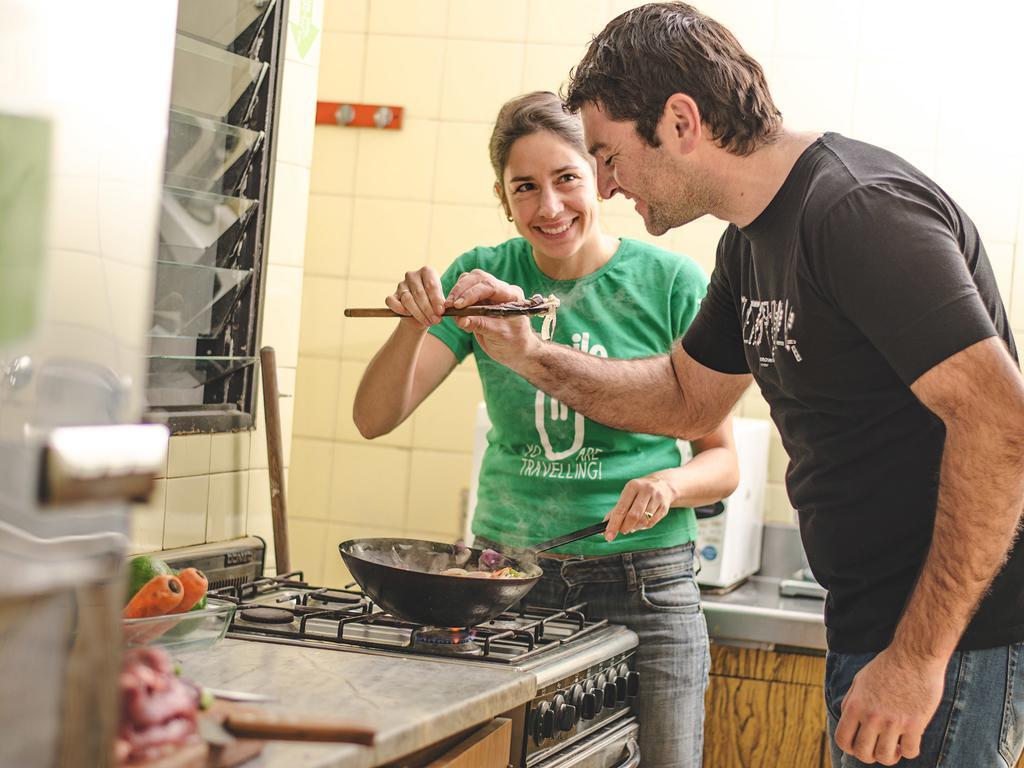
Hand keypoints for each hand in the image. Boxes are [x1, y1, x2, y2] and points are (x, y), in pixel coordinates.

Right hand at [384, 267, 445, 326]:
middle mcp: (412, 276)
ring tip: (427, 321)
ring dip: (418, 313)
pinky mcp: (392, 295)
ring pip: (407, 299)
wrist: (420, 315)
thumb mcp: (439, 303)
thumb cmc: (432, 305)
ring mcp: (401, 285)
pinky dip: (399, 309)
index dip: (436, 299)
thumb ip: (439, 305)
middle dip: (428, 309)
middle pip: (419, 293)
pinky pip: (392, 302)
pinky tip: (408, 315)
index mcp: (427, 272)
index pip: (431, 284)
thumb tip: (440, 310)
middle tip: (435, 320)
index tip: (440, 311)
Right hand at [449, 270, 536, 367]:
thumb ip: (480, 325)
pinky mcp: (480, 299)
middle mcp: (501, 290)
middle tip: (449, 306)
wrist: (515, 350)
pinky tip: (456, 314)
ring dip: (457, 294)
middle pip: (477, 279)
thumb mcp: (498, 335)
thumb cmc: (512, 343)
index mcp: (512, 295)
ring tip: (450, 310)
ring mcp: (490, 293)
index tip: (457, 305)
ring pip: (469, 281)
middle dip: (461, 290)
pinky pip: (465, 292)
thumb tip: (460, 319)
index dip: (471, 294)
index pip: (489, 286)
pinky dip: (457, 300)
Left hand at [604, 474, 674, 540]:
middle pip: (634, 515)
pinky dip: (642, 527)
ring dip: (634, 528)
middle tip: (621, 531)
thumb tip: (604, 527)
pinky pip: (651, 523)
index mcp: (633, 486)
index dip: (614, 524)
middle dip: (625, 527)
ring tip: (630, 526)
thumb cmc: (640, 492)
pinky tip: (640, 524)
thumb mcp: (627, 495)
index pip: (621, 508)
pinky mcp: (664, 507)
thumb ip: (616, 510)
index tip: (608, 535)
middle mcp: (646, 490)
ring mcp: (657, 499)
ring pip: (643, 521)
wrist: (664, 485)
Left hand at [834, 648, 945, 764]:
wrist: (914, 656)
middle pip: (863, 753)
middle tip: (878, 747)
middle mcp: (872, 716)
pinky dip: (908, 751)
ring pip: (885, 757)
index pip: (843, 740)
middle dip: (869, 755)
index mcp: (855, 705)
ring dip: (889, 756)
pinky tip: (909, 740)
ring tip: (894, 746)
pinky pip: (910, 752)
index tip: (859, 745)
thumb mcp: (860, 681)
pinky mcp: (915, 724)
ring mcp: (893, 721)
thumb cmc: (887, 666)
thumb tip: (848, 722)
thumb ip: (851, 702)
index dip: (849, 748)